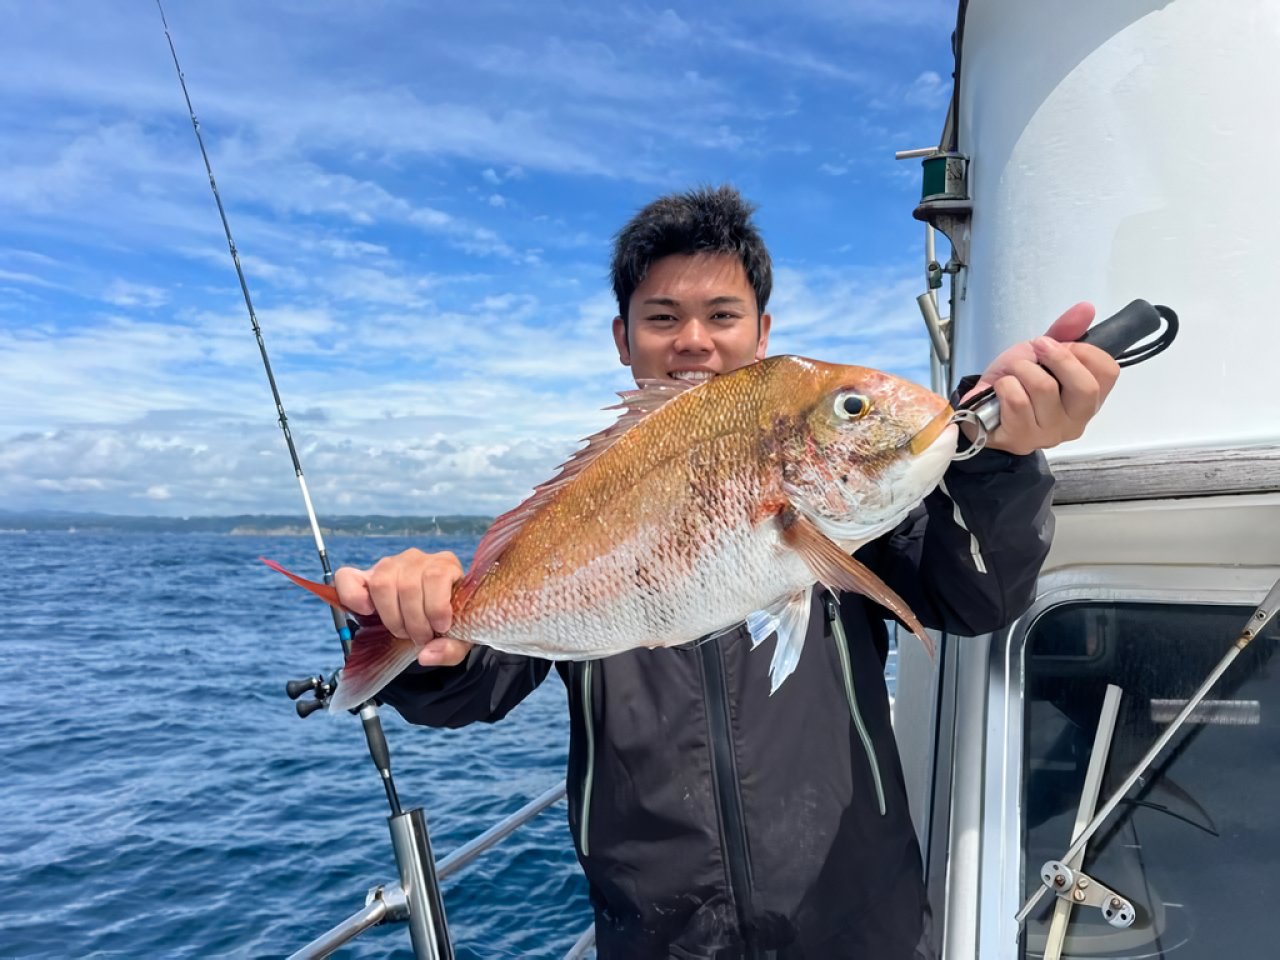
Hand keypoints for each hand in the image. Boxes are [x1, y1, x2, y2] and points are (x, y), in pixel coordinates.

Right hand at [335, 549, 472, 666]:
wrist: (435, 615)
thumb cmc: (449, 621)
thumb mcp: (461, 638)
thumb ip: (452, 649)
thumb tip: (425, 655)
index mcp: (446, 565)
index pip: (437, 576)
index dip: (436, 607)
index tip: (440, 628)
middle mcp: (418, 559)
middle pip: (409, 585)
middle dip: (414, 621)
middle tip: (420, 637)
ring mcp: (391, 564)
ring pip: (383, 583)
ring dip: (392, 616)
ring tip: (402, 631)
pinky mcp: (367, 575)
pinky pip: (348, 576)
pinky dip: (352, 596)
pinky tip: (367, 612)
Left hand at [961, 302, 1120, 454]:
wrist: (978, 407)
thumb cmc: (1017, 382)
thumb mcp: (1041, 352)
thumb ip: (1065, 332)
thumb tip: (1086, 308)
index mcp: (1089, 400)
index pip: (1108, 372)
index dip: (1084, 351)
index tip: (1061, 346)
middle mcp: (1075, 422)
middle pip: (1084, 387)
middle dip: (1057, 358)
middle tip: (1036, 348)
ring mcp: (1048, 435)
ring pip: (1044, 388)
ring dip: (1021, 369)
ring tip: (1013, 373)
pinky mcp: (1020, 439)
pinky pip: (1016, 400)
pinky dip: (1004, 385)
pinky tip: (1000, 392)